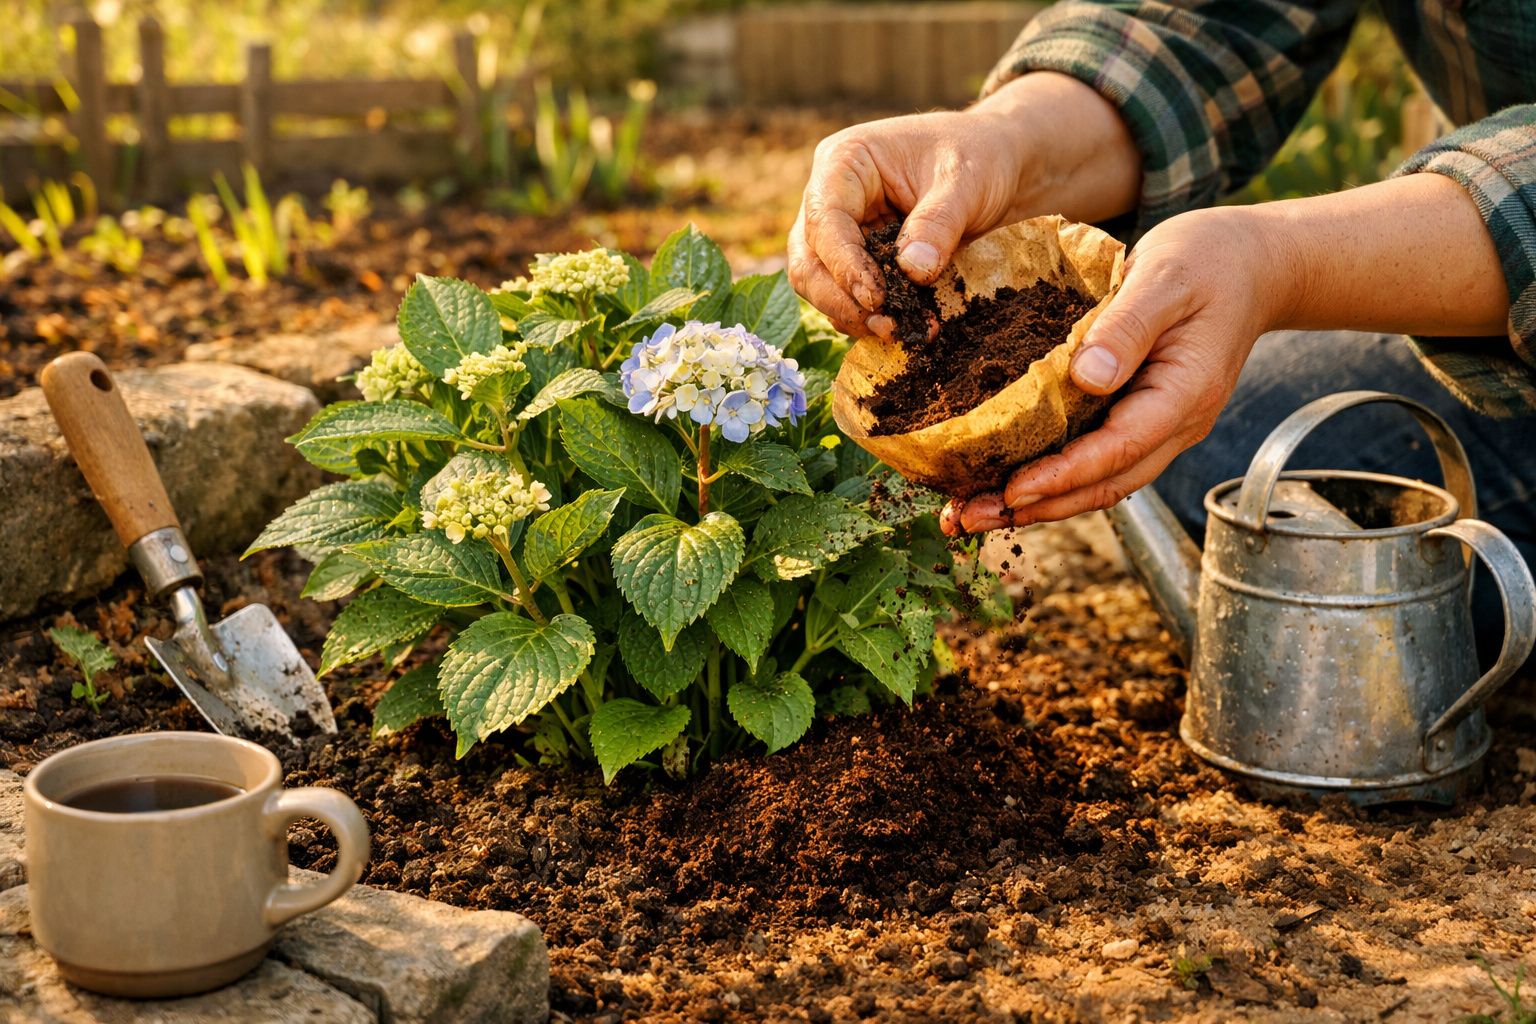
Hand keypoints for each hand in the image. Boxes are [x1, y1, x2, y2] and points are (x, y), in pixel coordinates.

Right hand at [787, 108, 1030, 339]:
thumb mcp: (965, 183)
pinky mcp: (862, 258)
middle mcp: (832, 197)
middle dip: (840, 299)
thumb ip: (937, 224)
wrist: (1000, 164)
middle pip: (808, 259)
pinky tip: (909, 325)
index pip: (825, 220)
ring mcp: (844, 230)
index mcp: (845, 162)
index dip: (844, 265)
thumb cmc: (979, 156)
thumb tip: (912, 271)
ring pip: (821, 284)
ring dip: (853, 314)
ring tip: (898, 330)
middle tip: (885, 324)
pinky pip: (850, 295)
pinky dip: (872, 316)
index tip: (876, 299)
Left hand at [941, 206, 1288, 534]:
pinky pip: (1096, 460)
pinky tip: (1004, 480)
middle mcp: (1175, 424)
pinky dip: (1052, 477)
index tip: (1011, 491)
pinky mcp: (1142, 419)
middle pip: (1104, 485)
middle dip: (1036, 508)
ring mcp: (1160, 428)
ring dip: (1037, 503)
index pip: (1118, 450)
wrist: (1253, 265)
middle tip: (967, 520)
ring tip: (971, 514)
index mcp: (1183, 394)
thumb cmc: (1209, 259)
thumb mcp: (1166, 276)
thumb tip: (1087, 377)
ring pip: (1098, 482)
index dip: (1063, 475)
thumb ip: (1127, 326)